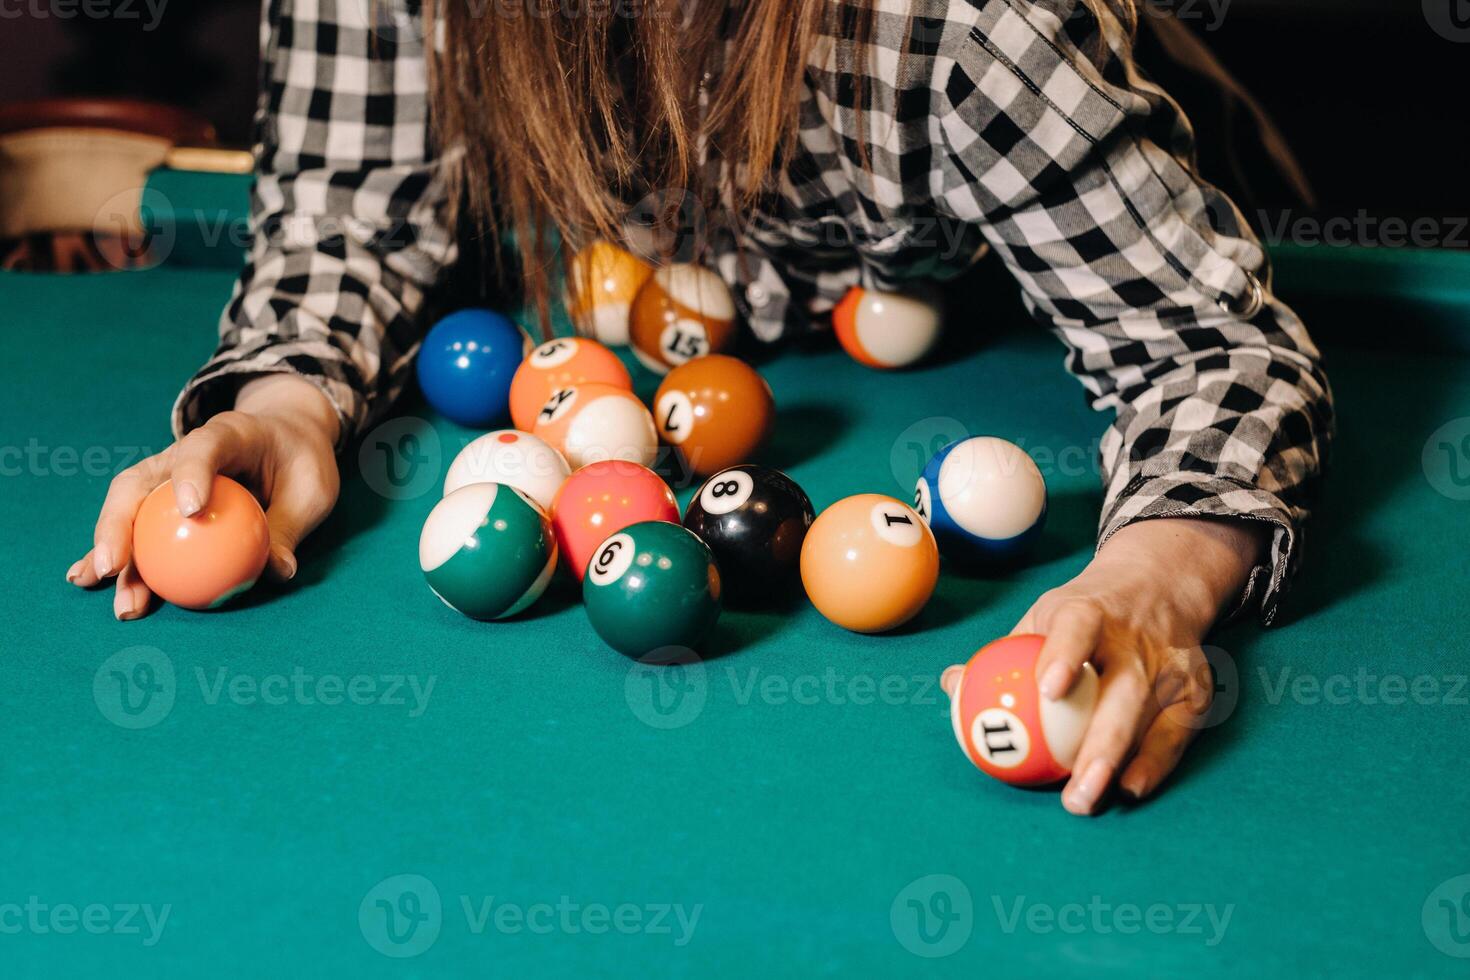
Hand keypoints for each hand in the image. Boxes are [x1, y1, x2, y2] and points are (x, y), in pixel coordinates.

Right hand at [66, 375, 341, 618]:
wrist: (286, 436)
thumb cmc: (301, 461)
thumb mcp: (312, 490)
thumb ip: (291, 525)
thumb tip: (277, 572)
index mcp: (230, 433)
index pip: (204, 448)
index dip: (193, 474)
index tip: (190, 511)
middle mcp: (186, 451)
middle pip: (141, 482)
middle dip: (121, 525)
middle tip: (115, 568)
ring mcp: (167, 474)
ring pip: (129, 508)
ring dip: (114, 551)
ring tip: (108, 590)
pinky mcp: (162, 497)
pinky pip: (137, 526)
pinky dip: (118, 553)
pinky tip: (92, 581)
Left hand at [942, 517, 1266, 814]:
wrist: (1159, 586)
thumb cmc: (1084, 614)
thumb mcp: (1044, 615)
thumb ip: (1003, 653)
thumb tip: (950, 684)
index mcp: (1090, 611)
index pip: (1077, 627)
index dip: (1064, 654)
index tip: (1047, 689)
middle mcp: (1136, 638)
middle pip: (1125, 691)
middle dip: (1100, 744)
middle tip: (1072, 787)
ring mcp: (1171, 665)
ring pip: (1151, 721)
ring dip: (1121, 764)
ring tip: (1088, 799)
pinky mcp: (1195, 690)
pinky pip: (1176, 735)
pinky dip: (1154, 764)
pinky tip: (1128, 789)